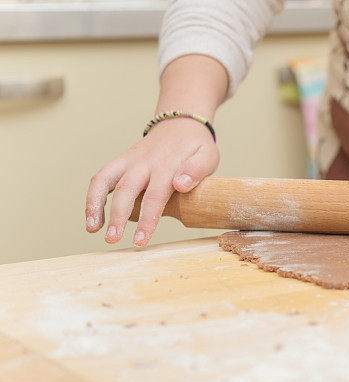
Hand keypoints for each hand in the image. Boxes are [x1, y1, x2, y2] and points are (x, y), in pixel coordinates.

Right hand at [85, 118, 218, 246]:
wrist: (181, 124)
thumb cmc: (196, 146)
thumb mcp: (207, 155)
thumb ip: (197, 170)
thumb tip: (181, 185)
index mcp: (166, 166)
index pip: (155, 196)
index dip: (146, 220)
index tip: (139, 240)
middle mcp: (143, 163)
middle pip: (125, 191)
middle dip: (117, 217)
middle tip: (112, 240)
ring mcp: (129, 161)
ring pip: (104, 180)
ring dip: (94, 205)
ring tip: (91, 229)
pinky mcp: (120, 162)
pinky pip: (101, 177)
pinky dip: (93, 196)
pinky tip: (93, 218)